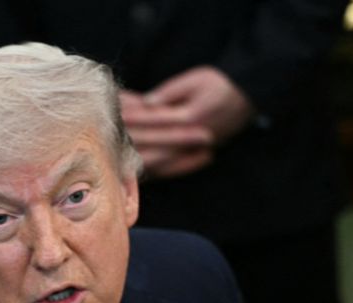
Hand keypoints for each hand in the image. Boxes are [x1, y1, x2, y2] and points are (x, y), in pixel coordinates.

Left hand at [119, 67, 252, 178]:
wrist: (247, 98)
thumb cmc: (221, 84)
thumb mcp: (197, 79)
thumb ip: (171, 92)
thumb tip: (147, 103)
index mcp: (191, 117)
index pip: (154, 119)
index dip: (132, 116)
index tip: (113, 115)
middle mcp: (192, 138)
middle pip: (153, 144)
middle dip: (127, 142)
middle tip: (105, 140)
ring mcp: (193, 150)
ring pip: (159, 161)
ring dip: (136, 161)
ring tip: (113, 161)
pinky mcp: (194, 155)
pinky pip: (170, 168)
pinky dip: (152, 171)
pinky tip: (135, 174)